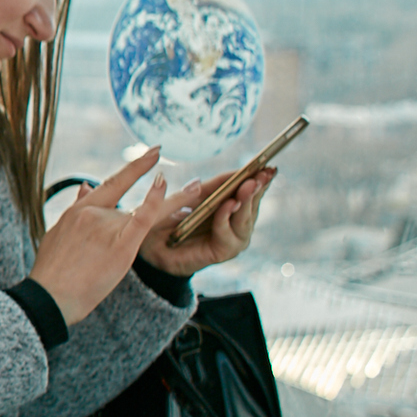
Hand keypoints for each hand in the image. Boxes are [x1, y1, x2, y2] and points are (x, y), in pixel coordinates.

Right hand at [29, 148, 174, 324]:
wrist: (49, 296)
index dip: (134, 168)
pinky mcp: (121, 245)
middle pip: (131, 197)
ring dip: (176, 201)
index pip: (112, 184)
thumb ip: (76, 209)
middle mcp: (93, 213)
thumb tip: (85, 187)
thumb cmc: (51, 273)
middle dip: (155, 182)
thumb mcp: (57, 234)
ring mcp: (107, 227)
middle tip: (164, 153)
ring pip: (148, 209)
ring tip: (197, 188)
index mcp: (79, 211)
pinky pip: (144, 218)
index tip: (152, 154)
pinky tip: (168, 188)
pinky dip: (158, 201)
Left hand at [139, 167, 273, 277]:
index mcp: (230, 208)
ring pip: (244, 218)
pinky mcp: (222, 251)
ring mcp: (232, 238)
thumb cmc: (167, 221)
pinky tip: (228, 204)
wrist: (149, 247)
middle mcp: (236, 223)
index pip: (249, 191)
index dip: (258, 179)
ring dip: (245, 201)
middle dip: (255, 188)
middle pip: (251, 204)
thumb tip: (232, 174)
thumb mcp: (188, 198)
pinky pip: (226, 233)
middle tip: (261, 174)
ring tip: (247, 186)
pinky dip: (226, 218)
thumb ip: (209, 189)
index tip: (267, 165)